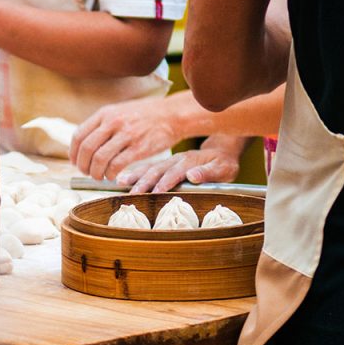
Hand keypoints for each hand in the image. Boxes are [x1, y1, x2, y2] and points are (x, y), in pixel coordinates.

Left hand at [70, 91, 195, 180]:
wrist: (172, 114)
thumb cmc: (145, 115)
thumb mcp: (119, 111)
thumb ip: (102, 125)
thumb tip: (84, 144)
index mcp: (105, 113)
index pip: (79, 135)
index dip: (73, 153)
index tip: (75, 162)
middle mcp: (113, 122)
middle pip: (86, 149)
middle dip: (83, 165)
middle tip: (87, 173)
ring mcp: (126, 134)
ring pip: (99, 159)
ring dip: (95, 172)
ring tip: (99, 176)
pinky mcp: (139, 148)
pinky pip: (116, 165)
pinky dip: (110, 174)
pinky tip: (112, 177)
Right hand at [118, 135, 247, 192]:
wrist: (221, 150)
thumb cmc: (223, 163)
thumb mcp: (224, 168)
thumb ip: (209, 172)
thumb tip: (193, 175)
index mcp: (190, 161)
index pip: (176, 172)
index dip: (166, 182)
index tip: (156, 192)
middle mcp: (176, 160)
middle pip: (157, 170)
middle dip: (144, 182)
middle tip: (133, 194)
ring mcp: (169, 161)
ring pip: (148, 168)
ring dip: (134, 176)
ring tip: (119, 183)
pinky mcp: (164, 165)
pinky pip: (146, 168)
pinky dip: (134, 173)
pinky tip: (121, 179)